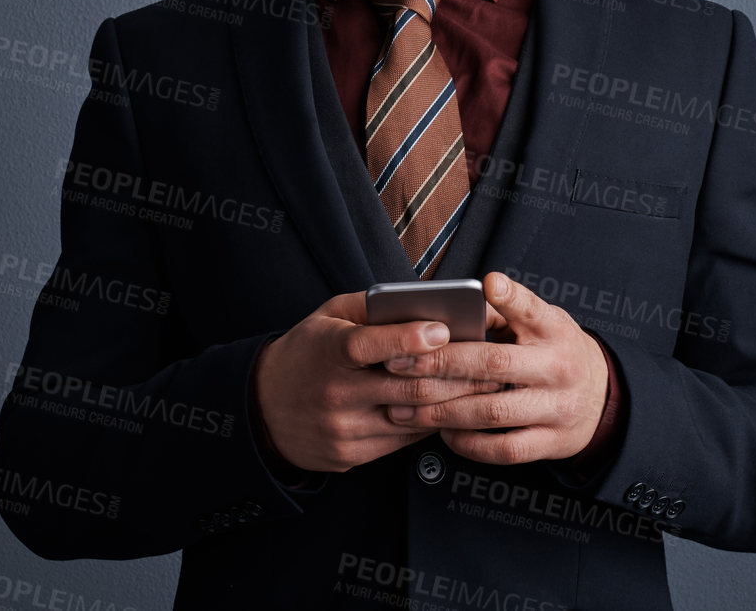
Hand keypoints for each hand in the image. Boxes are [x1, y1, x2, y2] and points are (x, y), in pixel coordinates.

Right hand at [251, 291, 509, 472]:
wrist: (263, 410)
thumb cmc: (306, 353)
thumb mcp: (326, 318)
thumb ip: (370, 308)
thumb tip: (424, 302)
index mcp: (328, 351)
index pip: (370, 344)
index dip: (409, 338)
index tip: (444, 329)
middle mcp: (336, 392)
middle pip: (406, 385)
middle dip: (455, 374)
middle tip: (492, 364)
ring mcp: (344, 427)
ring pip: (413, 416)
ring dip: (453, 403)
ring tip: (484, 388)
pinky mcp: (352, 453)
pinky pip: (405, 440)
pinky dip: (432, 423)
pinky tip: (452, 410)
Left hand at [381, 272, 607, 464]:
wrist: (604, 398)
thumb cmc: (557, 352)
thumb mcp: (545, 322)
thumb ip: (508, 311)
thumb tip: (460, 303)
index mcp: (555, 331)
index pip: (534, 310)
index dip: (511, 298)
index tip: (489, 283)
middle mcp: (558, 369)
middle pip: (494, 365)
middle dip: (440, 364)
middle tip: (399, 363)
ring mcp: (557, 409)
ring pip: (493, 412)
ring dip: (443, 411)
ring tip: (405, 406)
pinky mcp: (552, 443)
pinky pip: (504, 449)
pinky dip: (469, 444)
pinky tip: (443, 433)